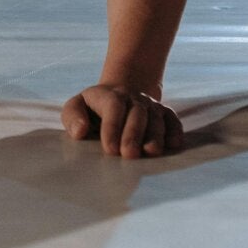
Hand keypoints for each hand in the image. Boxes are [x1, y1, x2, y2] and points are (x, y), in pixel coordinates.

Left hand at [61, 84, 184, 158]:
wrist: (121, 92)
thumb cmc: (93, 108)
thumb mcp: (76, 107)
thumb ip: (73, 117)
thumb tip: (80, 131)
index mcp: (110, 96)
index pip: (113, 107)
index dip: (112, 127)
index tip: (109, 150)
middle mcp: (133, 98)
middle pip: (137, 113)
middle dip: (134, 134)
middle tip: (129, 155)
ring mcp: (150, 105)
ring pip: (156, 117)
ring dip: (155, 135)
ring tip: (151, 152)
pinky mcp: (163, 113)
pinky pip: (172, 119)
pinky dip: (175, 130)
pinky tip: (174, 144)